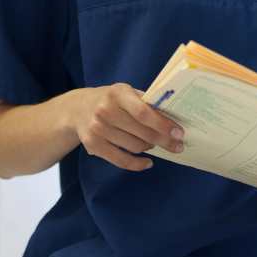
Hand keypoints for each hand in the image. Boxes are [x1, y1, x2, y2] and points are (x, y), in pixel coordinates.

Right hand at [66, 84, 184, 171]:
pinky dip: (138, 164)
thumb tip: (173, 117)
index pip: (144, 112)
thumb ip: (146, 102)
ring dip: (150, 147)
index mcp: (117, 94)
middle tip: (178, 145)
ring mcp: (97, 130)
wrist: (77, 109)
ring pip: (135, 146)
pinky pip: (121, 160)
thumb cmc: (111, 100)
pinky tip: (148, 162)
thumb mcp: (126, 93)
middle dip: (164, 140)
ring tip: (156, 144)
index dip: (163, 124)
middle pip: (142, 132)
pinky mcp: (93, 146)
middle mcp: (105, 111)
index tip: (179, 133)